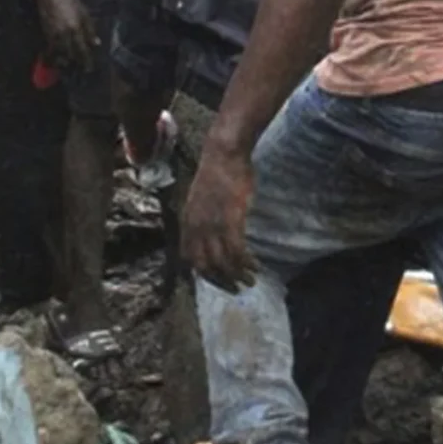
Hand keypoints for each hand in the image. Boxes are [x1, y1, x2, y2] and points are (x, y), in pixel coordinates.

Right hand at [36, 0, 97, 72]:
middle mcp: (64, 35)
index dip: (86, 60)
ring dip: (64, 63)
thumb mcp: (84, 12)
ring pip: (59, 55)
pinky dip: (53, 57)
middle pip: (70, 55)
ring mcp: (53, 35)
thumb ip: (90, 28)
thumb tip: (96, 43)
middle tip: (80, 70)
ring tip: (68, 67)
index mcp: (75, 28)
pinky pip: (49, 50)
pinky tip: (55, 60)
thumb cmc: (69, 0)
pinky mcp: (45, 34)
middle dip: (75, 64)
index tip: (89, 69)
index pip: (82, 49)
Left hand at [181, 141, 258, 290]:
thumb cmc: (217, 173)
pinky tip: (255, 266)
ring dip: (236, 275)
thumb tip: (211, 234)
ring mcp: (212, 226)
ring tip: (250, 281)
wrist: (224, 155)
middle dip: (220, 282)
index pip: (188, 259)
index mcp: (187, 223)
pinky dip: (245, 263)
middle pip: (204, 266)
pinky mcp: (230, 221)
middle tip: (235, 288)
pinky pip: (237, 251)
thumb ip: (202, 219)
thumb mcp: (200, 200)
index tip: (217, 280)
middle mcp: (196, 228)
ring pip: (222, 262)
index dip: (202, 274)